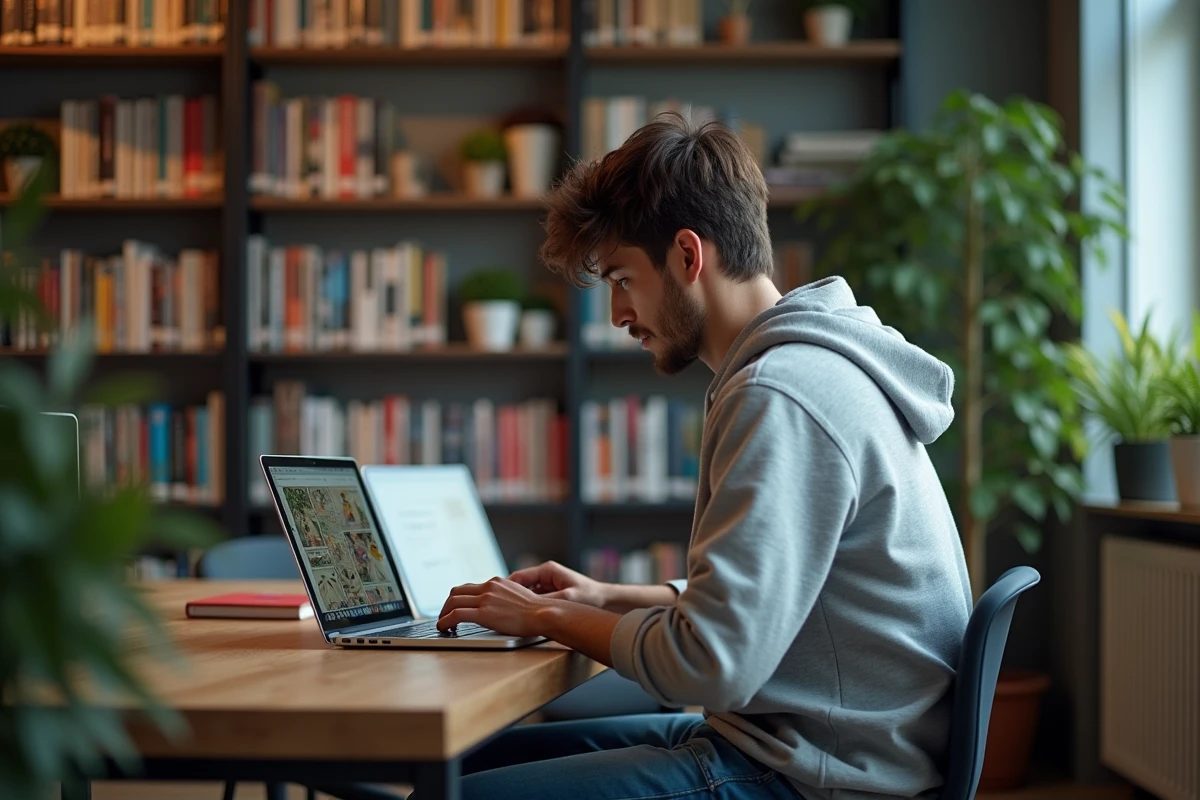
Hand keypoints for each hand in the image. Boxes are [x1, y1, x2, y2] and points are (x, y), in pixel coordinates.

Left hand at [437, 577, 551, 636]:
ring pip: (453, 601)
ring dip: (443, 613)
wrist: (543, 614)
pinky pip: (456, 614)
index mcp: (496, 582)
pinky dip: (445, 621)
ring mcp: (485, 599)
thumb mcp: (517, 596)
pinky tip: (444, 628)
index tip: (455, 607)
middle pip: (456, 591)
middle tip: (445, 615)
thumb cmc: (535, 611)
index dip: (458, 598)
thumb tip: (497, 607)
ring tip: (443, 624)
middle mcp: (488, 587)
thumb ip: (503, 597)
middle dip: (447, 604)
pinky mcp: (484, 613)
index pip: (469, 587)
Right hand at [508, 560, 608, 608]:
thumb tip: (529, 605)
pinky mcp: (551, 594)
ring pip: (526, 593)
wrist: (606, 600)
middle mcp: (545, 575)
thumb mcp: (567, 598)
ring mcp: (548, 584)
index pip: (519, 577)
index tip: (497, 600)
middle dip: (511, 597)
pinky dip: (529, 607)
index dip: (506, 589)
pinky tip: (524, 617)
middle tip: (500, 610)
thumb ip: (547, 601)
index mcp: (547, 570)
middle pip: (520, 585)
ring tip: (510, 615)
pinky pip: (534, 600)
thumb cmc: (590, 596)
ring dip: (520, 603)